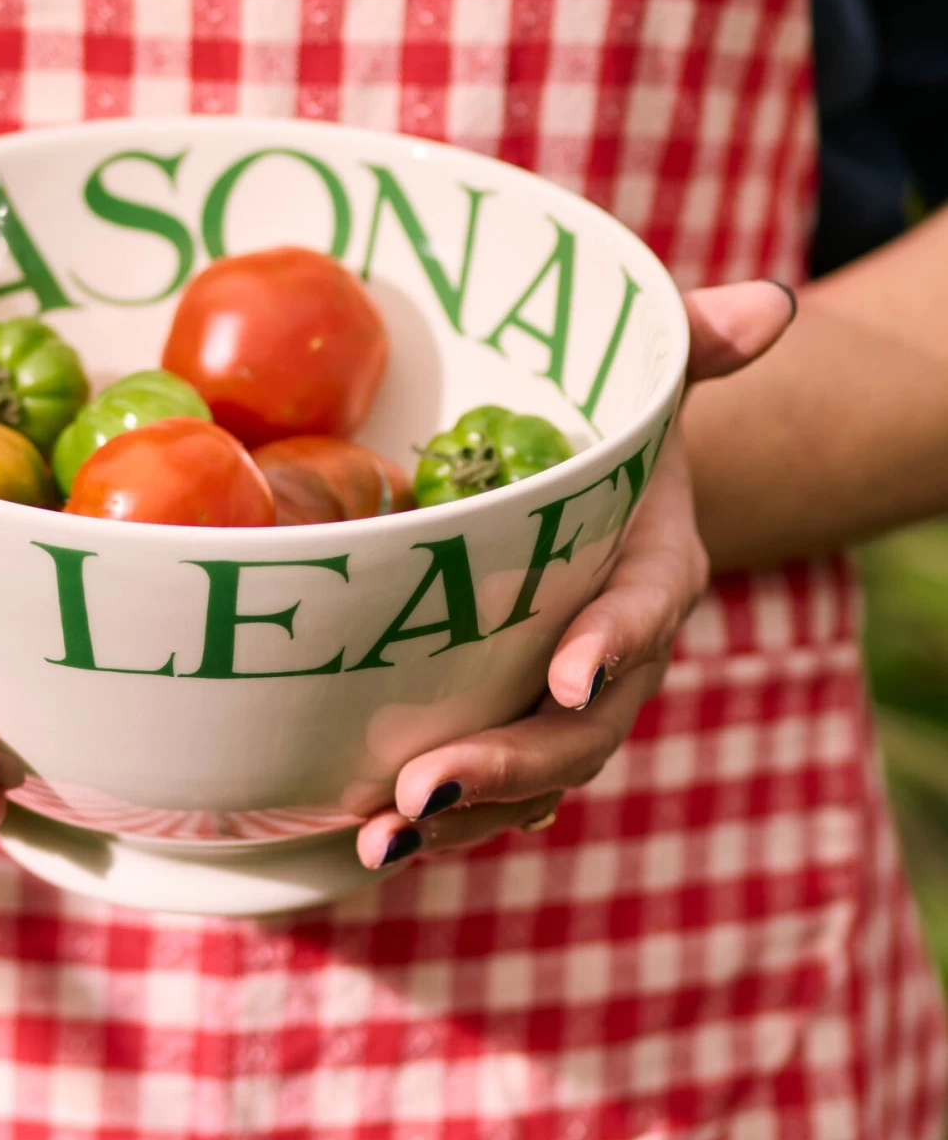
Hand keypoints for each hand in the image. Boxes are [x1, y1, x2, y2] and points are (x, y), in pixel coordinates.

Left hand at [356, 280, 797, 870]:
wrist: (607, 510)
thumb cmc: (617, 438)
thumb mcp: (648, 383)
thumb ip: (692, 345)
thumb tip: (770, 302)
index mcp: (655, 570)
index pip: (644, 611)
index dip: (614, 643)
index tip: (569, 673)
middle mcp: (619, 655)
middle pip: (580, 728)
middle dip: (510, 762)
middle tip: (425, 786)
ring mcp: (567, 703)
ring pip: (532, 775)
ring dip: (462, 814)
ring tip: (382, 837)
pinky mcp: (514, 722)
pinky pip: (493, 783)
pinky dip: (441, 814)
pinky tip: (370, 834)